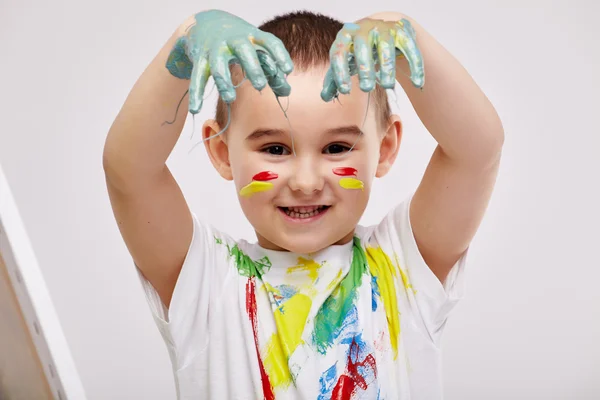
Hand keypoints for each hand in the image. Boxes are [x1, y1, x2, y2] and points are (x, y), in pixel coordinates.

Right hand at [166, 10, 293, 113]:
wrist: (206, 23)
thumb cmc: (240, 43)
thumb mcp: (257, 51)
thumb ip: (272, 71)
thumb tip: (286, 93)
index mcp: (253, 37)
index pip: (269, 42)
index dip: (279, 55)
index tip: (288, 70)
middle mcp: (234, 40)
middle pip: (244, 51)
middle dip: (252, 67)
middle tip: (260, 86)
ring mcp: (215, 48)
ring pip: (218, 65)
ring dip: (224, 82)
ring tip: (230, 99)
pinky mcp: (200, 58)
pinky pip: (198, 77)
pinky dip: (196, 93)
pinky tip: (195, 109)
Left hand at [321, 18, 423, 101]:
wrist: (383, 28)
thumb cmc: (360, 50)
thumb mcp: (347, 62)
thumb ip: (335, 79)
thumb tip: (324, 97)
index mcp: (346, 36)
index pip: (339, 52)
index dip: (340, 72)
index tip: (345, 91)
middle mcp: (364, 29)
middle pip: (363, 47)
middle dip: (365, 69)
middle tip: (366, 88)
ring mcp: (385, 28)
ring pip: (386, 47)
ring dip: (387, 68)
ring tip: (387, 86)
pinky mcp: (403, 32)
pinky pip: (410, 48)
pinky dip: (415, 66)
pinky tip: (417, 84)